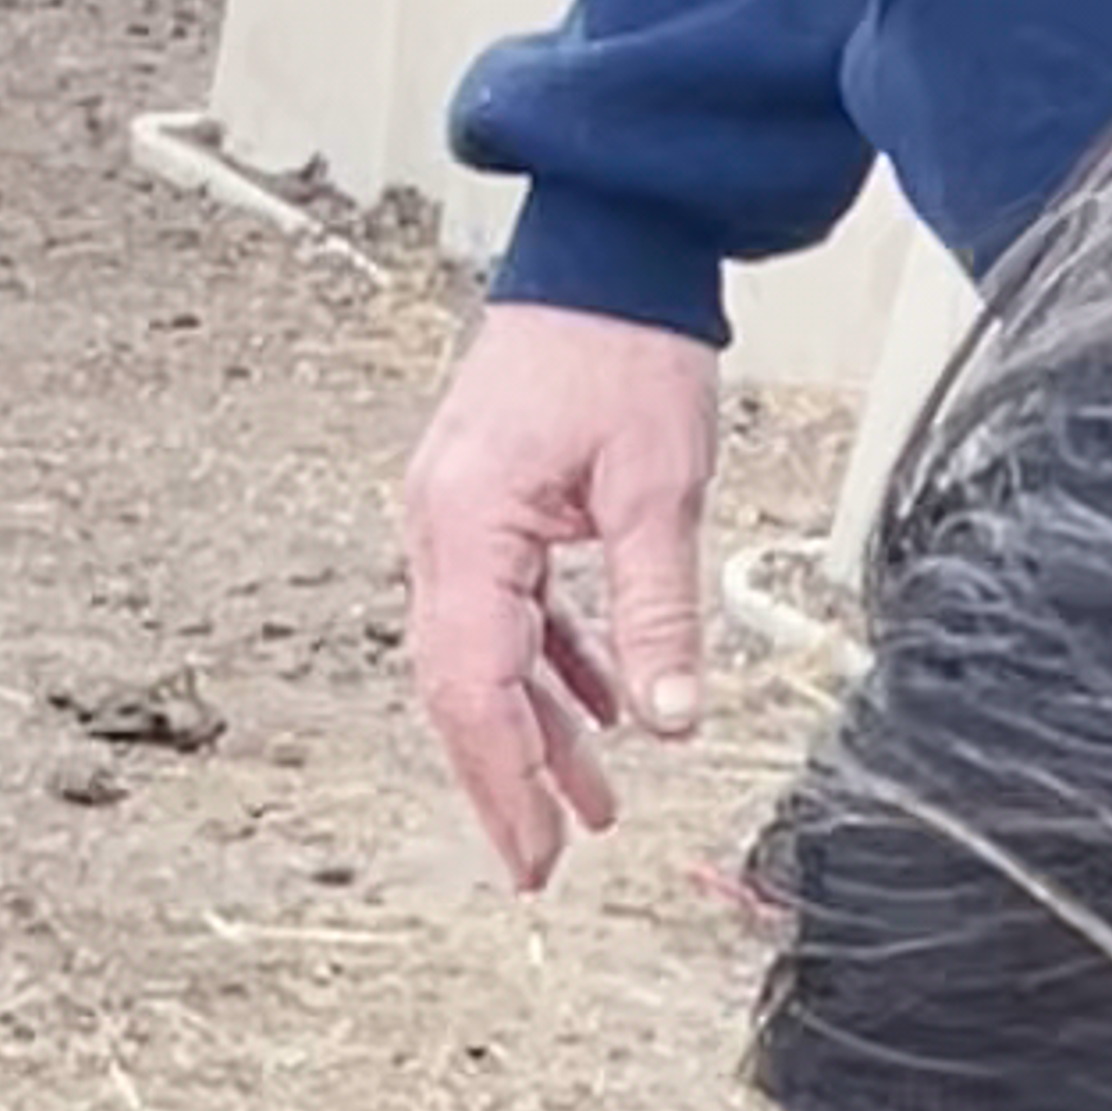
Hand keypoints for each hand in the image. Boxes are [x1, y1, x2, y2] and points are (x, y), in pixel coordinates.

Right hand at [401, 304, 720, 888]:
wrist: (603, 246)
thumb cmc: (622, 341)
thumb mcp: (659, 487)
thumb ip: (658, 612)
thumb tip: (672, 723)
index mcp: (466, 525)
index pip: (474, 688)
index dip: (505, 782)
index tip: (538, 853)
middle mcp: (439, 529)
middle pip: (460, 690)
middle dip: (504, 781)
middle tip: (542, 865)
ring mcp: (453, 519)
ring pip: (483, 659)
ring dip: (534, 733)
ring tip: (589, 806)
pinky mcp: (485, 509)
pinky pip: (505, 615)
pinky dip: (548, 671)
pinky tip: (594, 714)